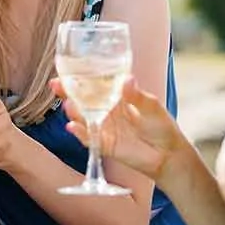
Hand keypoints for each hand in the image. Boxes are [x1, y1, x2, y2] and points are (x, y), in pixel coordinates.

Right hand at [50, 76, 187, 183]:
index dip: (78, 77)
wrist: (168, 155)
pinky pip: (88, 138)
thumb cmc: (161, 126)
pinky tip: (72, 126)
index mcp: (115, 96)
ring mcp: (103, 127)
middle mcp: (105, 110)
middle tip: (56, 85)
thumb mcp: (151, 106)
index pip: (93, 84)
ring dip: (72, 111)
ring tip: (68, 104)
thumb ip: (137, 96)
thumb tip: (127, 80)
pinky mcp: (104, 144)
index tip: (65, 69)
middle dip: (67, 92)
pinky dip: (79, 132)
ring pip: (82, 117)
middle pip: (81, 99)